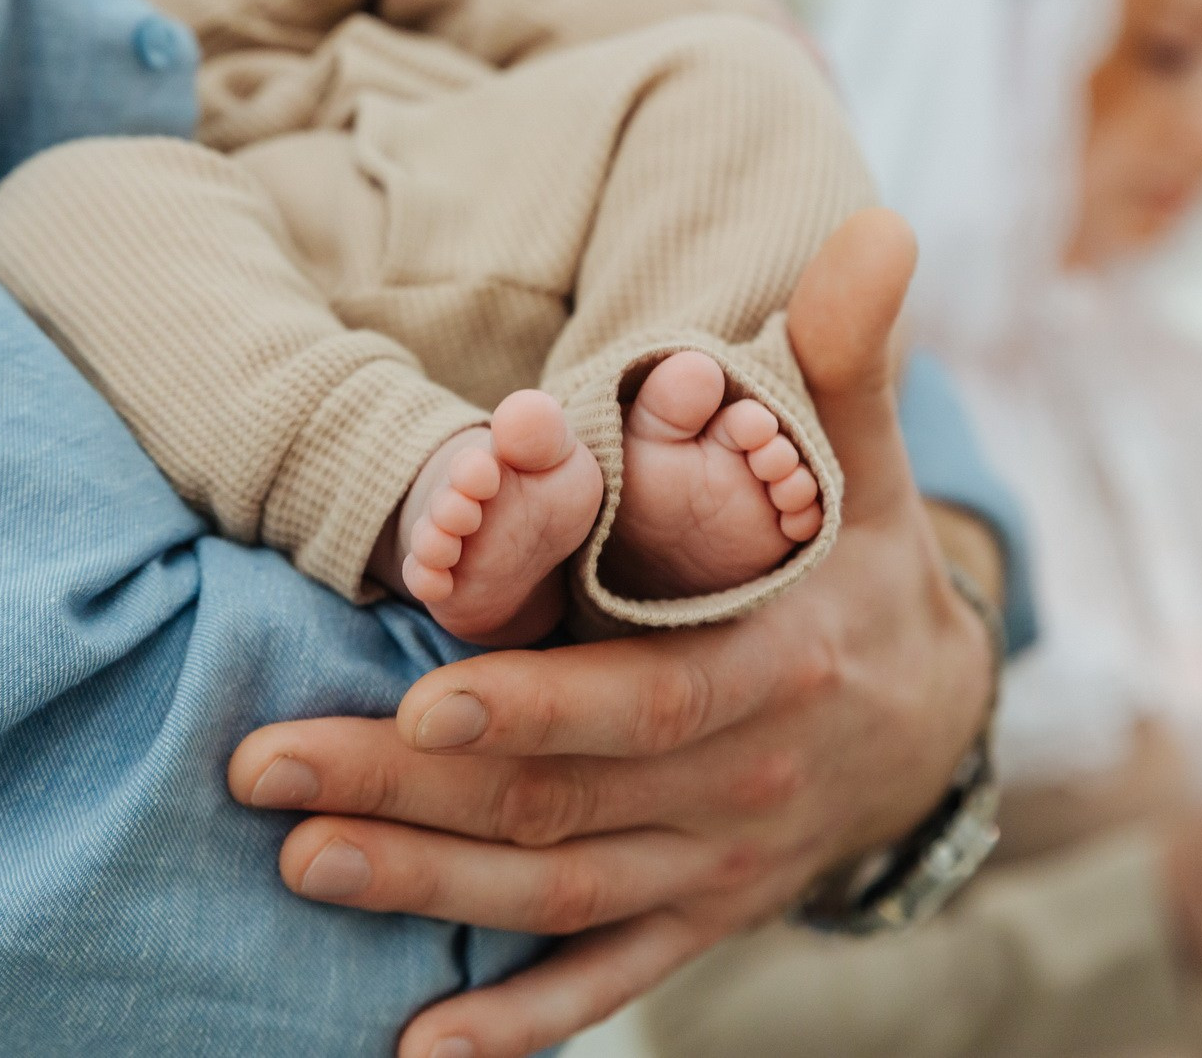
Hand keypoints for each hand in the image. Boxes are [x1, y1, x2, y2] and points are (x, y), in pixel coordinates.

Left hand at [230, 212, 988, 1057]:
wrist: (934, 723)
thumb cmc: (860, 568)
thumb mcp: (863, 467)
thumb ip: (846, 360)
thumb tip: (876, 225)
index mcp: (775, 673)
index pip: (645, 702)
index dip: (541, 709)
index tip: (429, 699)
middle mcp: (739, 788)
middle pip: (562, 804)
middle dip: (411, 794)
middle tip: (267, 769)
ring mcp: (714, 867)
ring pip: (556, 895)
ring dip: (425, 892)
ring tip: (298, 862)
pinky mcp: (695, 917)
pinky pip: (604, 979)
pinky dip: (519, 1028)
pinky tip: (417, 1057)